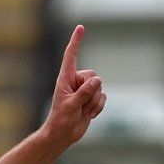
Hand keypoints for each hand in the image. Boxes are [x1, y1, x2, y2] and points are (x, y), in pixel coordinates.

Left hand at [43, 25, 106, 148]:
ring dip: (94, 102)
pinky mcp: (91, 98)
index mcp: (64, 79)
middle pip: (94, 75)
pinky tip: (88, 115)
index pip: (71, 56)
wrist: (62, 135)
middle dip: (91, 91)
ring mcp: (83, 90)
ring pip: (100, 87)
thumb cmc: (60, 121)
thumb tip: (97, 80)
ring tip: (82, 111)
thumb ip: (84, 93)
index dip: (76, 42)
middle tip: (79, 104)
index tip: (80, 27)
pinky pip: (103, 97)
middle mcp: (74, 82)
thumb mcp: (71, 106)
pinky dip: (98, 107)